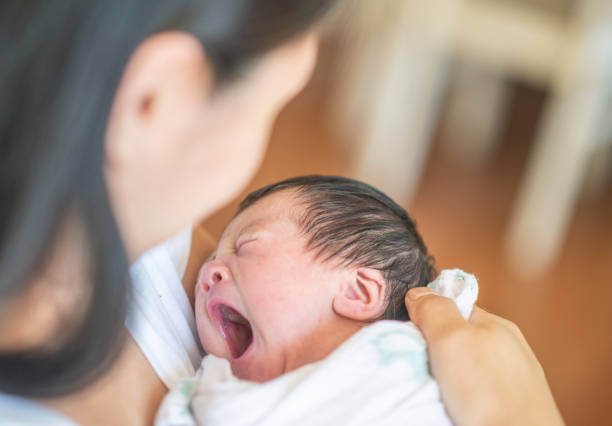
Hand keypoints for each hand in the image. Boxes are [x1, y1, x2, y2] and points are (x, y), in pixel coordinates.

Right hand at [405, 287, 564, 425]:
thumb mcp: (453, 338)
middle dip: (434, 351)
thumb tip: (419, 292)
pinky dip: (458, 399)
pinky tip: (450, 407)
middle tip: (420, 365)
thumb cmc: (488, 389)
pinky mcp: (506, 408)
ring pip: (464, 370)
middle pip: (457, 341)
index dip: (428, 317)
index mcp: (497, 326)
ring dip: (445, 379)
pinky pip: (473, 395)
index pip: (454, 308)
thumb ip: (435, 310)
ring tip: (434, 391)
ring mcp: (509, 381)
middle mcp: (506, 350)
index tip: (412, 334)